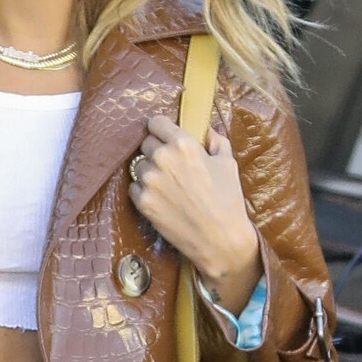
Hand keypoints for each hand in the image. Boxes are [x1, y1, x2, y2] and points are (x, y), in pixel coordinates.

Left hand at [129, 114, 262, 311]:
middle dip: (156, 150)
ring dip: (149, 171)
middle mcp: (162, 158)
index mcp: (183, 144)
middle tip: (170, 164)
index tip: (163, 135)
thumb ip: (216, 141)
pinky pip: (134, 188)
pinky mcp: (142, 202)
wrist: (220, 238)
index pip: (155, 123)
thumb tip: (207, 130)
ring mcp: (149, 181)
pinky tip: (161, 199)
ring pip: (138, 166)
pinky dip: (143, 191)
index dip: (160, 128)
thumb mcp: (228, 163)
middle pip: (146, 143)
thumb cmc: (228, 199)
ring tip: (167, 185)